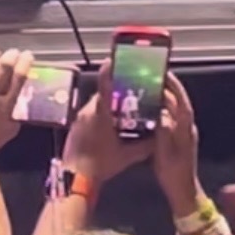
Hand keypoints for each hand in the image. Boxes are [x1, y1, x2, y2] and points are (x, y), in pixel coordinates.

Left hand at [63, 62, 151, 184]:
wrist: (75, 176)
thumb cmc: (101, 164)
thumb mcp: (127, 156)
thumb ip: (145, 146)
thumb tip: (158, 138)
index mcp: (101, 113)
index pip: (105, 85)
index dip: (109, 70)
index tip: (113, 58)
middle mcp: (88, 111)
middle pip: (104, 95)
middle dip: (116, 93)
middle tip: (130, 93)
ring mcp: (80, 117)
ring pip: (97, 104)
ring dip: (109, 105)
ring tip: (123, 111)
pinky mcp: (76, 124)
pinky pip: (90, 113)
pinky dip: (101, 115)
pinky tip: (110, 126)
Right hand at [153, 72, 201, 215]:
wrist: (183, 192)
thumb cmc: (173, 172)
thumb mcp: (164, 152)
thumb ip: (162, 131)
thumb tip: (159, 112)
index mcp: (185, 129)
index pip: (182, 102)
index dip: (175, 86)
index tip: (164, 73)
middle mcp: (186, 128)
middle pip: (176, 103)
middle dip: (164, 89)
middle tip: (147, 78)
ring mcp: (182, 134)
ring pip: (172, 110)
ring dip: (160, 99)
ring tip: (144, 90)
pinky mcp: (177, 140)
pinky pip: (168, 118)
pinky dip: (158, 111)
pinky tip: (145, 110)